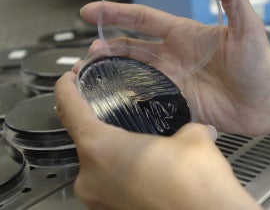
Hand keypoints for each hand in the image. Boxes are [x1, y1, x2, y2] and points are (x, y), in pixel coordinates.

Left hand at [54, 72, 260, 209]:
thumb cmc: (196, 187)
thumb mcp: (192, 138)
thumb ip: (183, 126)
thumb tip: (190, 129)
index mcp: (102, 150)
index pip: (69, 108)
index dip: (66, 87)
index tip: (68, 79)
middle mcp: (92, 178)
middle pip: (80, 137)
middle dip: (92, 119)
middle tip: (107, 106)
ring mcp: (99, 200)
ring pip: (94, 162)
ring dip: (108, 146)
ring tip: (131, 136)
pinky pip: (107, 182)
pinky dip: (118, 169)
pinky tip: (141, 163)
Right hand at [78, 0, 269, 134]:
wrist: (265, 102)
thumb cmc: (260, 65)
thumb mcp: (247, 26)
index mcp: (184, 34)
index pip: (143, 19)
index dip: (116, 12)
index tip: (90, 10)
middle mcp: (173, 55)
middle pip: (131, 46)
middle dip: (106, 46)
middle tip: (87, 51)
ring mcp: (173, 79)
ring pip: (134, 71)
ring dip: (112, 70)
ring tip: (91, 72)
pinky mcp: (176, 100)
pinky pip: (146, 97)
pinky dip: (128, 95)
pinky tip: (113, 96)